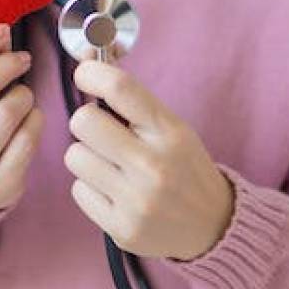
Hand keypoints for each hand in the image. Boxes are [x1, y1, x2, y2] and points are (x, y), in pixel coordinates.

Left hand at [64, 60, 233, 260]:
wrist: (214, 227)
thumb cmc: (184, 168)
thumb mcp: (171, 128)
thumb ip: (131, 98)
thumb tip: (87, 60)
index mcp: (170, 133)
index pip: (120, 88)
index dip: (91, 73)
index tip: (85, 74)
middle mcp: (154, 166)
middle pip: (83, 121)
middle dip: (86, 122)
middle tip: (102, 132)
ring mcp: (137, 200)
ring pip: (74, 156)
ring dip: (86, 157)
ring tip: (111, 166)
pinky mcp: (122, 228)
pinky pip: (78, 190)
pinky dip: (91, 188)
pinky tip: (114, 192)